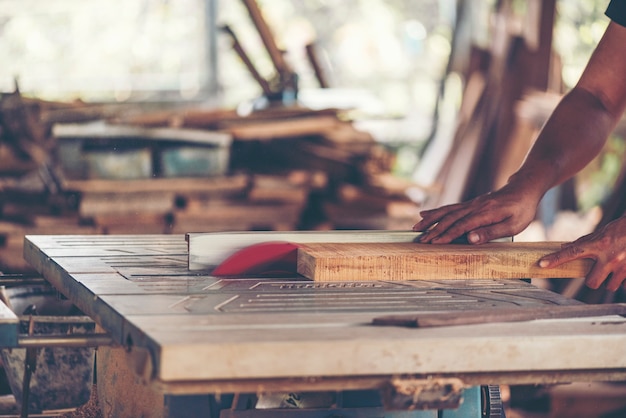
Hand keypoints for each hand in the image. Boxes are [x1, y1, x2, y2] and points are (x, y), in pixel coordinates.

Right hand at [413, 185, 539, 243]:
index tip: (434, 243)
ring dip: (430, 220)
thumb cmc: (522, 210)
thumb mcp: (513, 225)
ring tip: (416, 228)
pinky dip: (436, 211)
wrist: (524, 189)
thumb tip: (471, 239)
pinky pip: (450, 207)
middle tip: (421, 240)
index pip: (462, 226)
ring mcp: (471, 204)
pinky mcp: (470, 203)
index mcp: (485, 213)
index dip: (447, 235)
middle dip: (434, 230)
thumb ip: (491, 232)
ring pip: (446, 212)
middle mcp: (474, 207)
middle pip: (450, 219)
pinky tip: (425, 214)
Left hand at [538, 217, 625, 290]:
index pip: (571, 253)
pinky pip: (624, 286)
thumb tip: (564, 247)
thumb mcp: (600, 233)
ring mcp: (622, 266)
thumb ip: (583, 242)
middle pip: (591, 283)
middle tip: (597, 272)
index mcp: (597, 245)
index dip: (555, 259)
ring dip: (609, 281)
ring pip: (609, 287)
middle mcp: (608, 257)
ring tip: (614, 269)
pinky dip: (623, 281)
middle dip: (593, 280)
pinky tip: (624, 271)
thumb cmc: (620, 230)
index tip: (542, 264)